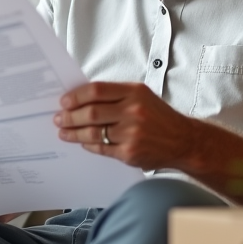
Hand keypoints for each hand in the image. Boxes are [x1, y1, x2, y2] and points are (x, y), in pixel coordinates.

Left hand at [53, 81, 195, 169]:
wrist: (183, 141)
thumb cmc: (159, 117)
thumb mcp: (143, 96)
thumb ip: (116, 95)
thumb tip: (82, 98)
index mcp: (135, 92)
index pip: (97, 91)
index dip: (76, 96)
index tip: (64, 101)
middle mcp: (133, 111)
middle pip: (91, 113)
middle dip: (70, 116)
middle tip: (59, 118)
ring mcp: (131, 133)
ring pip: (93, 132)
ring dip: (73, 133)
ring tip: (63, 132)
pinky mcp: (129, 152)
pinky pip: (101, 148)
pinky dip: (88, 145)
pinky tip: (81, 143)